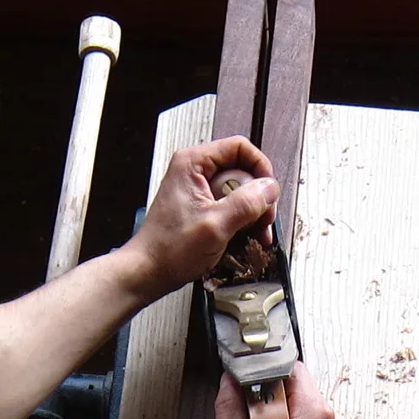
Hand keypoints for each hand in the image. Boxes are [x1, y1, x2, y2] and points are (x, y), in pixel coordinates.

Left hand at [121, 138, 279, 297]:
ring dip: (253, 212)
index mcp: (193, 163)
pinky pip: (231, 205)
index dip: (260, 168)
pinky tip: (246, 236)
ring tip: (256, 233)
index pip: (239, 148)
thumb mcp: (215, 225)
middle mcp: (195, 171)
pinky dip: (242, 220)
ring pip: (240, 190)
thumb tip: (270, 188)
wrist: (149, 271)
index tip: (268, 192)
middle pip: (242, 170)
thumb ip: (246, 203)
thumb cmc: (168, 250)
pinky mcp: (202, 206)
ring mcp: (198, 189)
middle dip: (258, 197)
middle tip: (263, 220)